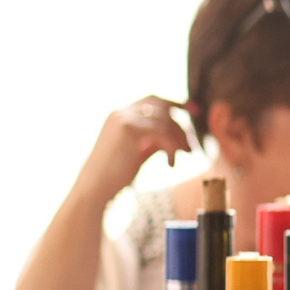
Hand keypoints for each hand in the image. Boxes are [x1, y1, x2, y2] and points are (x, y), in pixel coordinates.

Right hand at [74, 96, 194, 202]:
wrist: (95, 187)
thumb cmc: (114, 175)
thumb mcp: (138, 152)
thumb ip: (153, 140)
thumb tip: (176, 134)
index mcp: (120, 116)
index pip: (152, 101)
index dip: (174, 104)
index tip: (194, 111)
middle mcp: (120, 112)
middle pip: (161, 105)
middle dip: (183, 116)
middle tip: (195, 135)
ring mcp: (123, 118)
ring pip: (165, 120)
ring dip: (179, 139)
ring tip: (184, 156)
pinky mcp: (128, 128)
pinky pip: (162, 132)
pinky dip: (172, 147)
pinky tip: (171, 164)